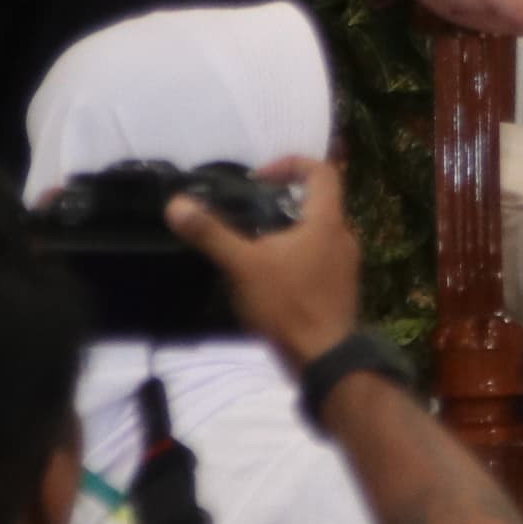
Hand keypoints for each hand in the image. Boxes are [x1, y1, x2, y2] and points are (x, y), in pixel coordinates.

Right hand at [169, 151, 364, 369]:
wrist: (324, 359)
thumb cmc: (287, 305)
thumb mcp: (242, 266)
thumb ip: (211, 233)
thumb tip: (176, 204)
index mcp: (327, 221)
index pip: (321, 171)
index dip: (290, 164)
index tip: (258, 180)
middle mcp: (344, 237)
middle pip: (318, 202)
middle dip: (282, 201)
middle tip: (247, 213)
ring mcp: (346, 264)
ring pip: (317, 232)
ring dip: (287, 230)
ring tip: (252, 245)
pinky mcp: (340, 288)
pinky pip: (319, 256)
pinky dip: (295, 254)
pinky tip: (268, 277)